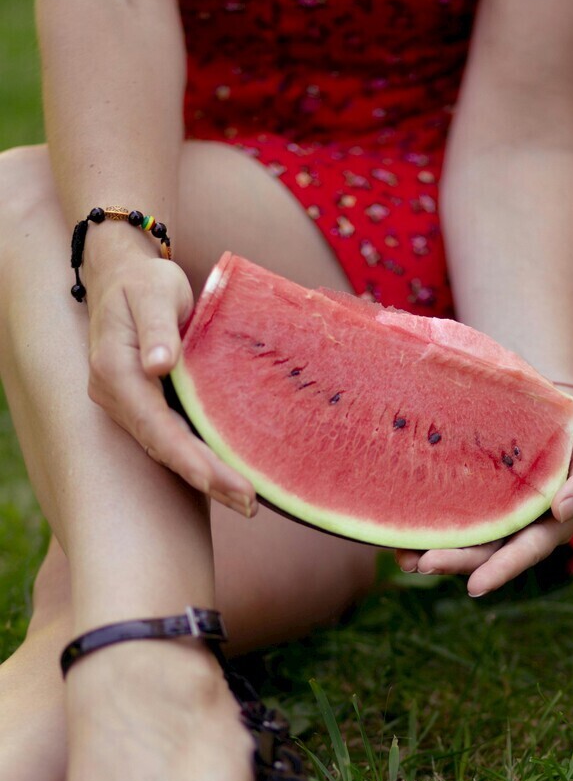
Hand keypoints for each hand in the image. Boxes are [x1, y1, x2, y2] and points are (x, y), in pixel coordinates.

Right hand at [85, 250, 256, 516]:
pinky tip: (230, 479)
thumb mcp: (153, 290)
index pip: (154, 423)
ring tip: (247, 502)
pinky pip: (173, 440)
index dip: (185, 455)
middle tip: (249, 504)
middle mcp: (117, 397)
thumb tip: (157, 363)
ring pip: (169, 450)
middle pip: (164, 447)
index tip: (216, 479)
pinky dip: (201, 461)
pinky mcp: (147, 408)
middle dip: (206, 478)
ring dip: (207, 478)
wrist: (124, 277)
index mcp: (115, 371)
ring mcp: (129, 407)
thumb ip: (157, 325)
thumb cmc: (145, 281)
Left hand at [394, 408, 572, 594]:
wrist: (538, 403)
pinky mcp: (466, 502)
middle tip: (425, 565)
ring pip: (462, 543)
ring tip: (405, 559)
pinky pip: (445, 521)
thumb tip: (563, 511)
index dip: (502, 569)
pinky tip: (398, 538)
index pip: (526, 551)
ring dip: (433, 553)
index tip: (475, 586)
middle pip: (486, 554)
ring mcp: (489, 517)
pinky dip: (422, 531)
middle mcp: (516, 528)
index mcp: (550, 524)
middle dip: (456, 562)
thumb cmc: (570, 430)